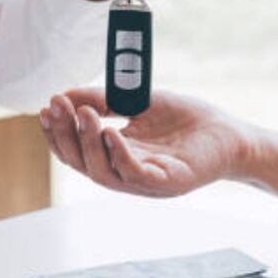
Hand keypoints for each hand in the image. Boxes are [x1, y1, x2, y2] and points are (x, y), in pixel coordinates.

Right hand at [39, 88, 248, 196]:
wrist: (231, 134)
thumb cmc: (187, 122)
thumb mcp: (139, 103)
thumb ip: (105, 100)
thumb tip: (66, 94)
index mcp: (115, 158)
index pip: (76, 152)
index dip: (57, 133)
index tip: (46, 107)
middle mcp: (125, 175)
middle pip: (82, 163)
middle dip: (65, 135)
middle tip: (58, 106)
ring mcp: (145, 183)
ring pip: (103, 172)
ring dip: (88, 142)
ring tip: (84, 113)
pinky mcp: (168, 183)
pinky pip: (135, 174)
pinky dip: (120, 154)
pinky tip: (112, 131)